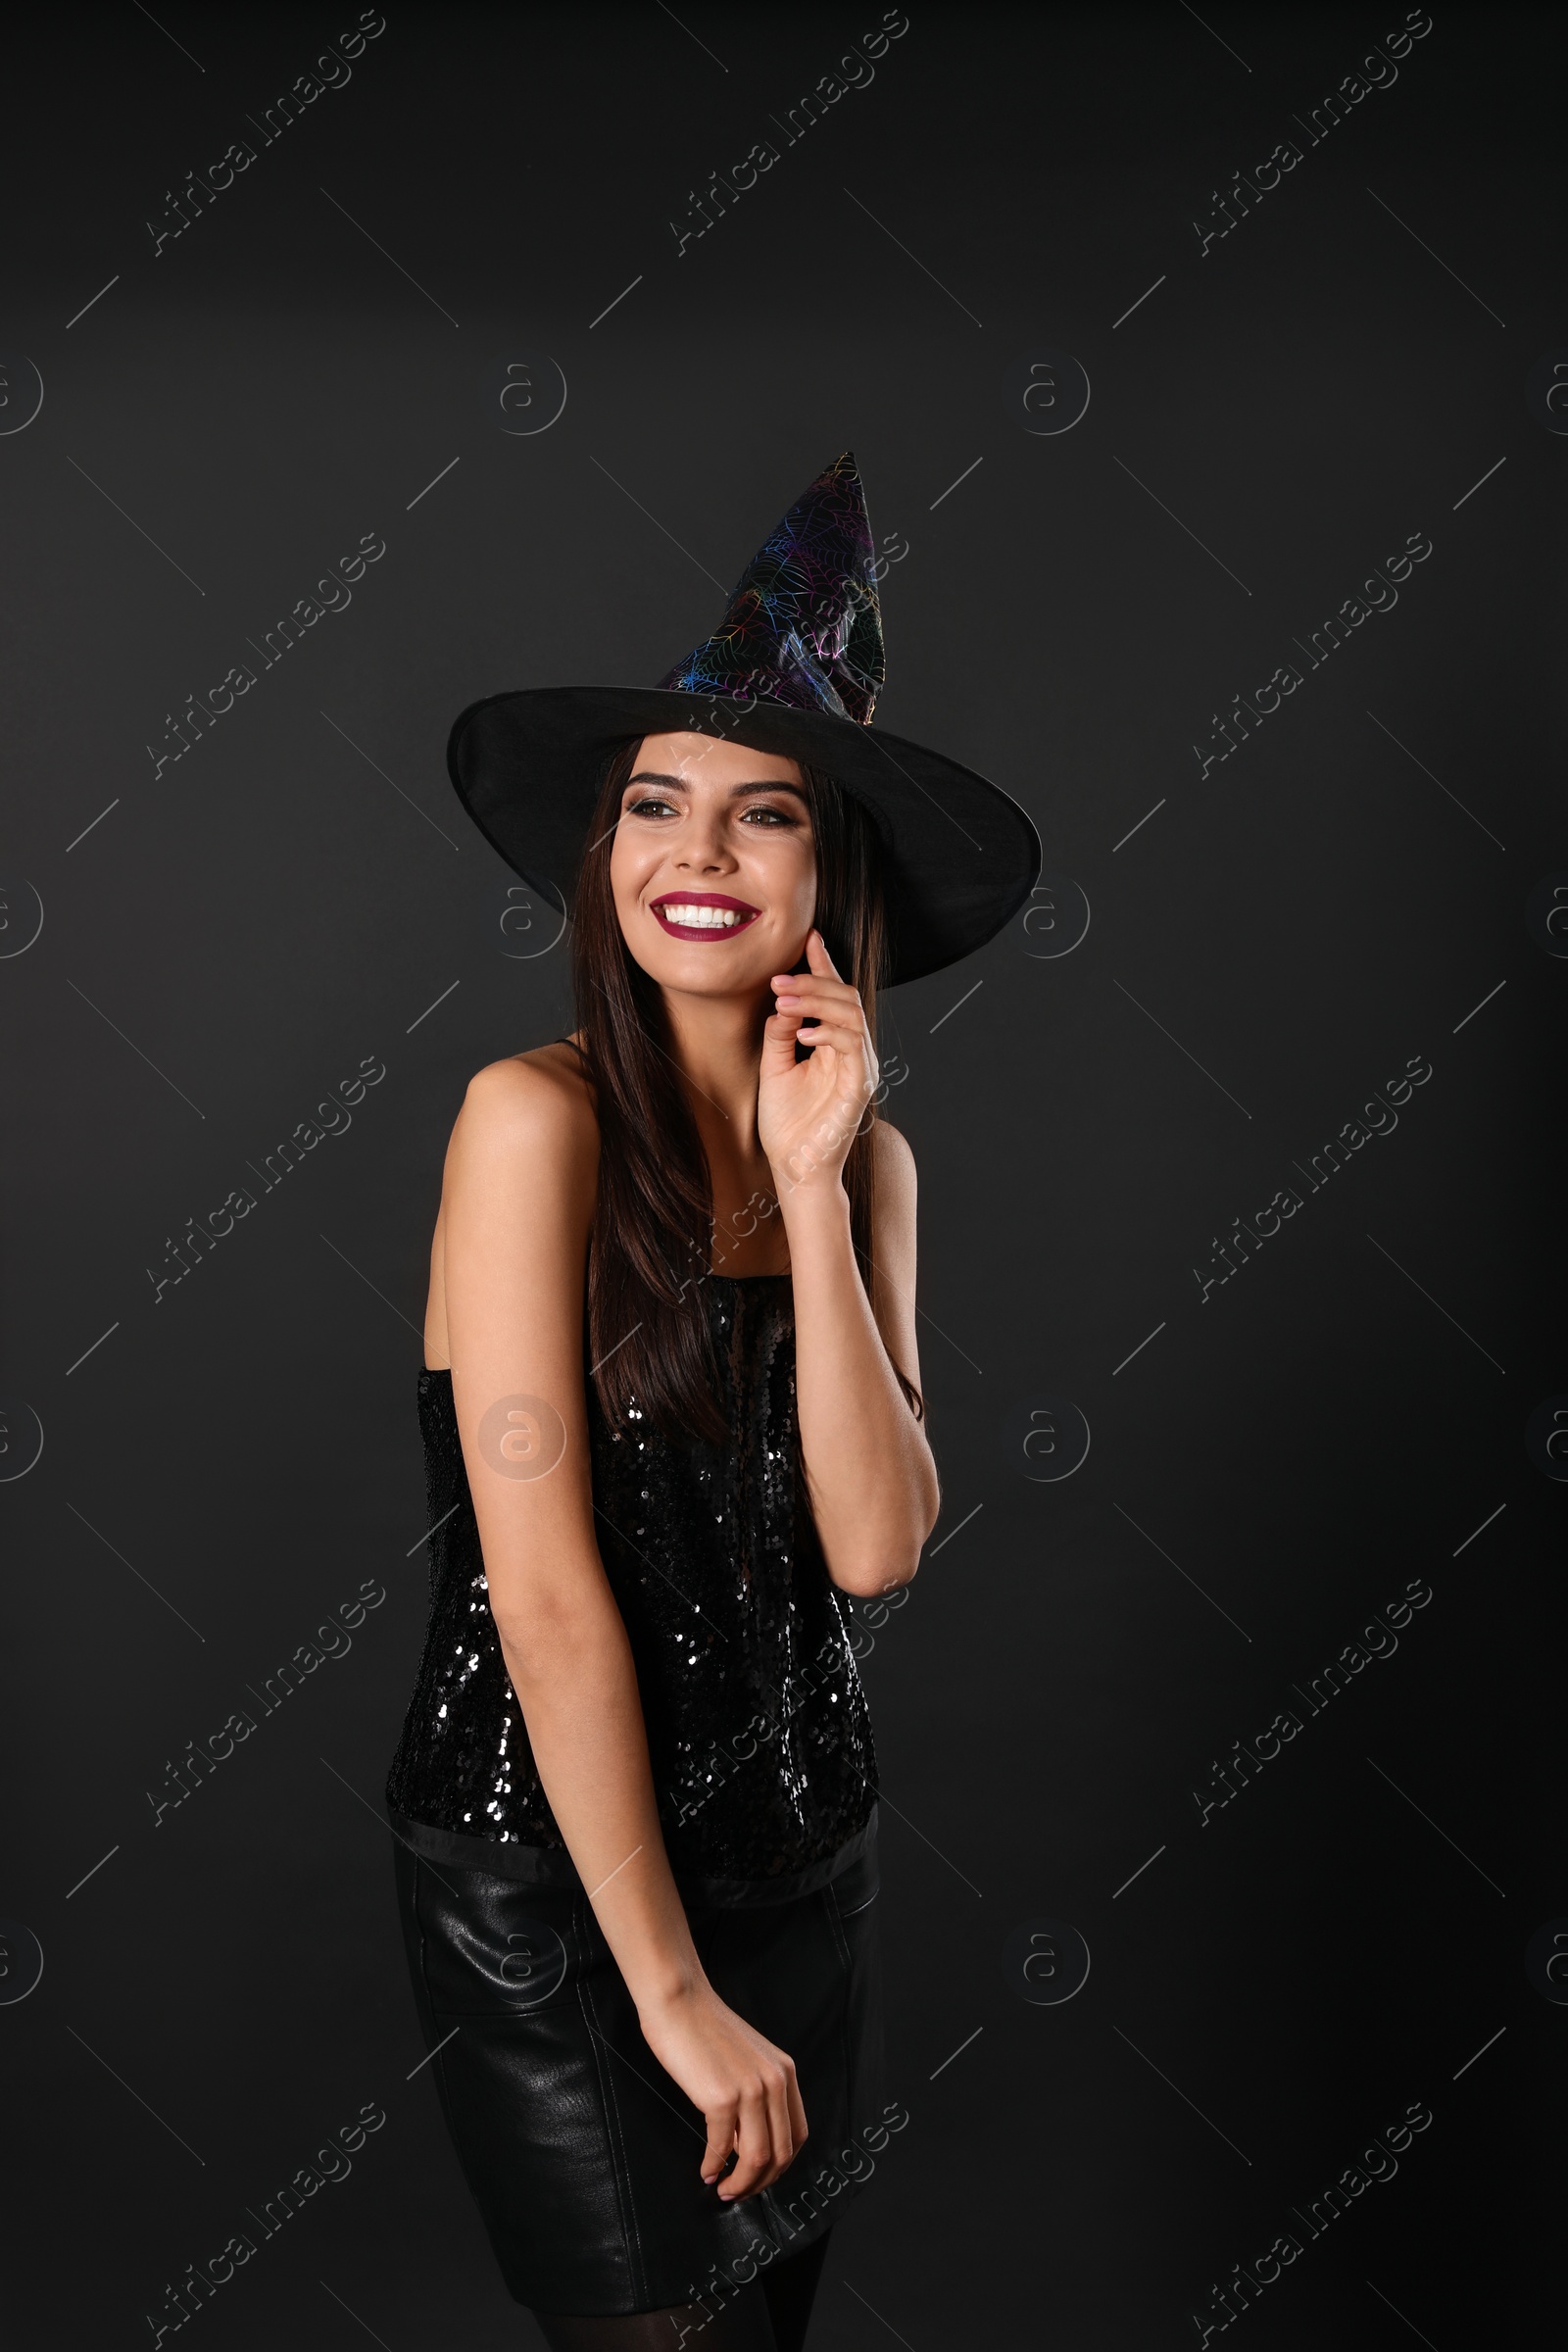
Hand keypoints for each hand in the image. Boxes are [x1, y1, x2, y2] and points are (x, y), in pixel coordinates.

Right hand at [638, 1979, 807, 2199]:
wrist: (679, 2001)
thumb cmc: (704, 2028)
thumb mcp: (746, 2061)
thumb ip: (754, 2098)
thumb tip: (741, 2143)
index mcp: (785, 2072)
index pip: (797, 2135)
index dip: (780, 2165)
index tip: (759, 2176)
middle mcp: (775, 2082)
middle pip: (781, 2154)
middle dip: (759, 2183)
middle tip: (738, 2192)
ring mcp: (751, 2090)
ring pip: (757, 2159)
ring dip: (740, 2184)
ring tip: (723, 2188)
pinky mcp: (722, 2097)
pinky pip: (721, 2146)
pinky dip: (713, 2165)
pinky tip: (705, 2169)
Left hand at [758, 929, 877, 1193]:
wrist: (794, 1166)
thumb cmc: (787, 1122)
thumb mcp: (774, 1067)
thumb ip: (779, 1033)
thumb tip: (782, 1001)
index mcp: (833, 1044)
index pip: (833, 995)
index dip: (824, 964)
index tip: (809, 937)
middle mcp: (851, 1051)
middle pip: (844, 997)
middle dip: (812, 980)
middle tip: (777, 979)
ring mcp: (859, 1067)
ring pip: (851, 1013)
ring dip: (816, 1001)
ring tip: (783, 1001)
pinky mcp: (860, 1086)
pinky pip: (853, 1045)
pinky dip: (828, 1032)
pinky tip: (802, 1034)